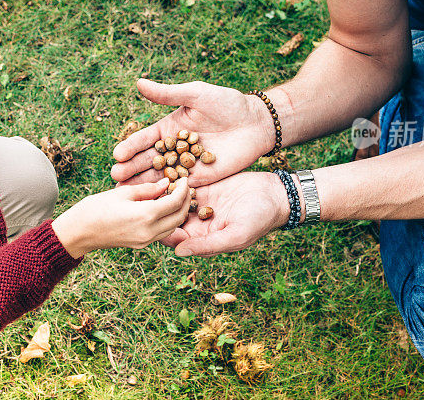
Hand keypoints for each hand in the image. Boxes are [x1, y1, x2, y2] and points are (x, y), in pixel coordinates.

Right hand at [52, 177, 190, 257]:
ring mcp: (145, 241)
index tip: (185, 178)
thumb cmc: (95, 208)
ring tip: (176, 196)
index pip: (175, 202)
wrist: (78, 233)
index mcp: (145, 215)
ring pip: (173, 227)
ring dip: (179, 212)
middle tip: (185, 188)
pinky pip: (163, 233)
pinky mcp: (141, 245)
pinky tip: (163, 208)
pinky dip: (168, 220)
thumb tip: (166, 184)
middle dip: (185, 201)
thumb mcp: (122, 193)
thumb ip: (147, 189)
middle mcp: (149, 231)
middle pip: (179, 217)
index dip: (183, 189)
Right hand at [111, 79, 274, 186]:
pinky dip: (165, 195)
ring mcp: (185, 165)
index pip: (145, 139)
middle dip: (131, 169)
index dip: (131, 146)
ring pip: (160, 177)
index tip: (117, 154)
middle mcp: (173, 148)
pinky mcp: (199, 179)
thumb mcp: (196, 95)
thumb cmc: (226, 103)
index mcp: (169, 128)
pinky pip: (179, 188)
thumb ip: (168, 94)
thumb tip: (139, 83)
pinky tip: (152, 204)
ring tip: (126, 193)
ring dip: (143, 185)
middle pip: (148, 161)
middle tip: (115, 177)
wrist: (256, 122)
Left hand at [160, 172, 290, 256]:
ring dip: (163, 193)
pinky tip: (166, 170)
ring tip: (153, 183)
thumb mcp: (235, 235)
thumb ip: (207, 245)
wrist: (276, 194)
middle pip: (168, 218)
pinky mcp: (204, 186)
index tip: (152, 218)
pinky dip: (174, 180)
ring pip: (172, 201)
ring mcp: (199, 203)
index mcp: (202, 238)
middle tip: (148, 198)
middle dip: (157, 210)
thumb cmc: (259, 219)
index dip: (160, 229)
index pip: (173, 238)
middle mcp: (197, 222)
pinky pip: (183, 185)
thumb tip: (178, 252)